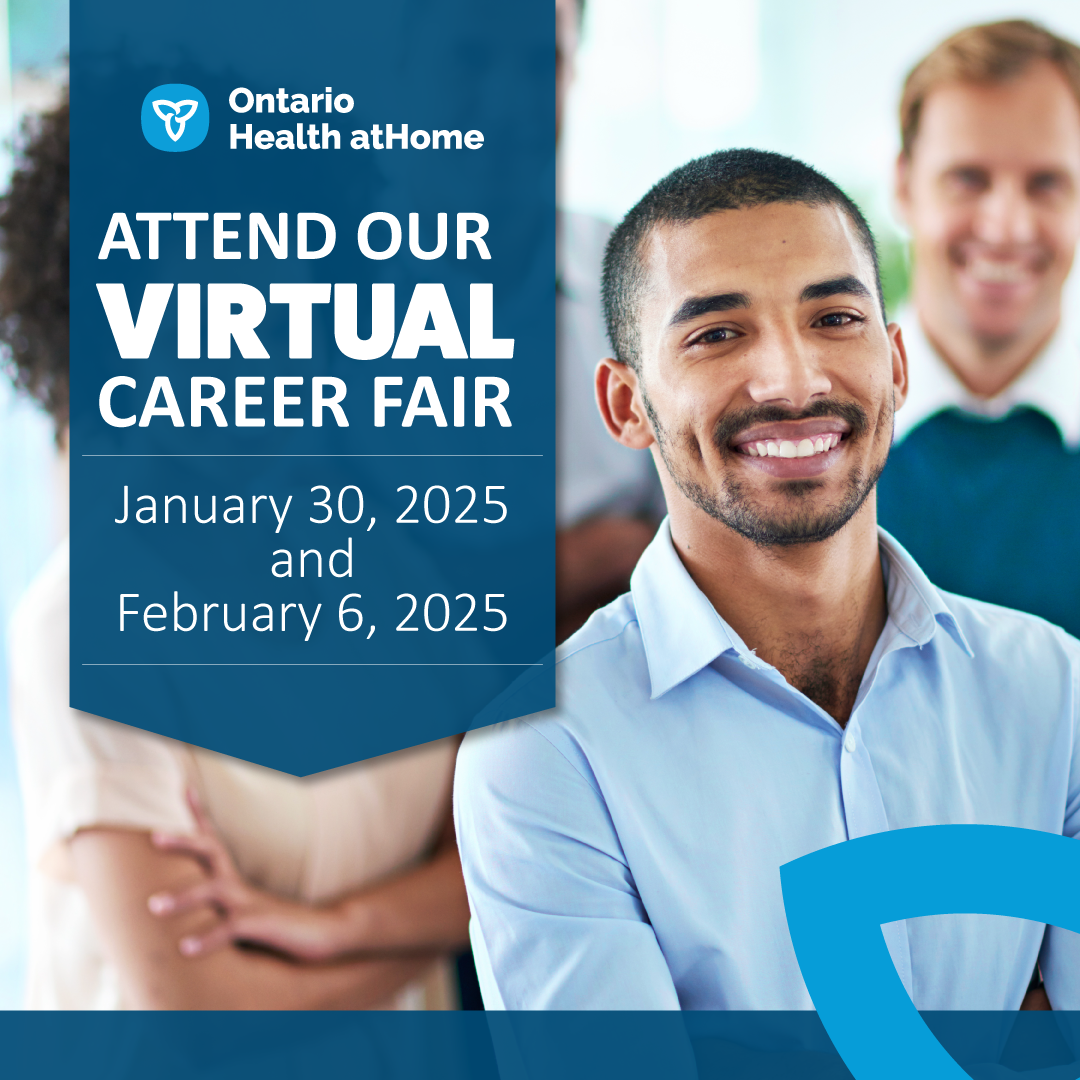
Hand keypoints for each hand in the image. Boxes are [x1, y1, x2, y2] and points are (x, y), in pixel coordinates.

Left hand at [148, 789, 349, 961]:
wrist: (326, 931)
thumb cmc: (283, 926)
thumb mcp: (247, 914)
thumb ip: (223, 912)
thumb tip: (193, 916)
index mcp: (236, 881)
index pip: (214, 842)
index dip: (199, 815)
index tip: (184, 788)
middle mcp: (241, 886)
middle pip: (211, 852)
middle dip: (183, 842)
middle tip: (155, 835)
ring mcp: (251, 903)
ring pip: (214, 890)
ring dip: (182, 896)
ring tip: (153, 905)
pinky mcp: (260, 925)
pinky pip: (230, 929)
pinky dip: (206, 937)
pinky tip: (184, 948)